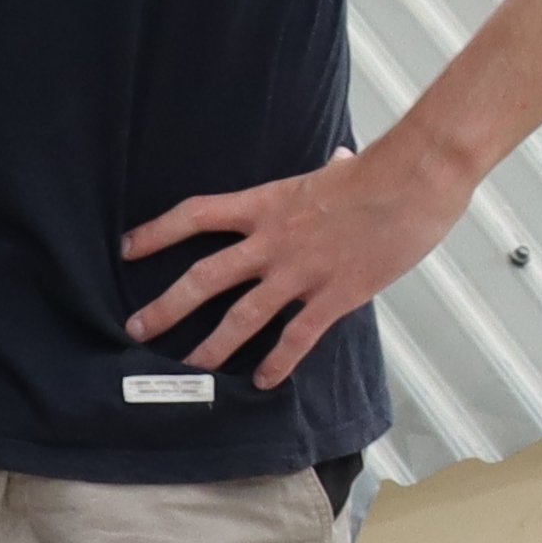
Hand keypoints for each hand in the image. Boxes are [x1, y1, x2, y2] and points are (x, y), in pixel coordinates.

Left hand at [124, 140, 479, 388]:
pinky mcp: (336, 296)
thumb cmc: (382, 171)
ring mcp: (301, 272)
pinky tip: (262, 383)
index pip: (194, 215)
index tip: (126, 248)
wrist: (416, 181)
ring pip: (242, 317)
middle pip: (203, 277)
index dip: (155, 232)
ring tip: (187, 370)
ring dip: (211, 347)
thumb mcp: (338, 169)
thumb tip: (338, 159)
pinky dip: (278, 363)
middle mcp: (272, 241)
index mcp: (264, 205)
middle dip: (166, 307)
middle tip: (136, 330)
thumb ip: (328, 173)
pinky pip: (297, 337)